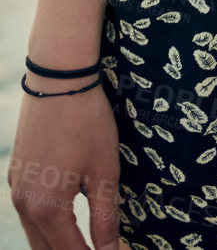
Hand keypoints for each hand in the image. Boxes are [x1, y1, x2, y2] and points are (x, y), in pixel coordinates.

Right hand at [8, 82, 123, 249]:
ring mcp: (16, 190)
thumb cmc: (86, 120)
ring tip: (89, 240)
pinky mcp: (16, 176)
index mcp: (47, 208)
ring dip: (59, 244)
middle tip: (103, 248)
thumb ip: (106, 216)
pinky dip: (48, 225)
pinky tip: (70, 219)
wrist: (58, 77)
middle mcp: (24, 205)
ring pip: (36, 236)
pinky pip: (30, 214)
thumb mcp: (104, 169)